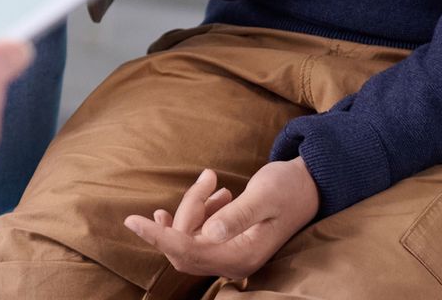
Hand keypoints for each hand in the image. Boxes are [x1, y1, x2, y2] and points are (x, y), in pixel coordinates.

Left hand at [123, 158, 320, 281]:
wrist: (309, 185)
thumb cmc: (289, 188)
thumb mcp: (264, 196)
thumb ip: (237, 216)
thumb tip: (209, 232)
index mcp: (242, 256)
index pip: (187, 253)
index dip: (157, 237)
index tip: (132, 220)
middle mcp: (234, 262)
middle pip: (185, 245)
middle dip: (186, 211)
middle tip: (208, 179)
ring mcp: (231, 254)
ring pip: (191, 235)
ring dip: (194, 207)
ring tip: (214, 181)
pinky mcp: (230, 242)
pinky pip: (200, 232)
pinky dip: (198, 211)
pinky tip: (212, 193)